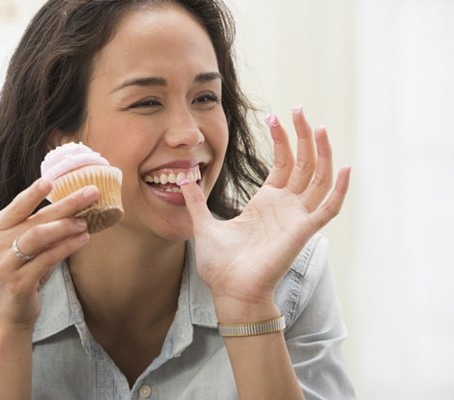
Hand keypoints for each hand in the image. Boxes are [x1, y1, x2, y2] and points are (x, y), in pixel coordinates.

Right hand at [0, 180, 98, 329]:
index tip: (53, 180)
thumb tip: (76, 206)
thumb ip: (40, 227)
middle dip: (66, 203)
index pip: (17, 205)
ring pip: (38, 236)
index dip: (34, 192)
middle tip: (91, 193)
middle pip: (35, 218)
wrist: (6, 314)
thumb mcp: (24, 247)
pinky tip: (83, 240)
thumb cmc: (21, 273)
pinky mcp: (17, 282)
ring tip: (86, 221)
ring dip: (66, 226)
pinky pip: (47, 259)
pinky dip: (67, 247)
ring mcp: (4, 264)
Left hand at [181, 108, 349, 319]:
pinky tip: (344, 167)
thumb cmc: (221, 264)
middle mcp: (285, 206)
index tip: (274, 118)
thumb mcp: (203, 224)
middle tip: (299, 109)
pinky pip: (328, 208)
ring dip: (321, 152)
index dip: (281, 140)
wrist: (229, 290)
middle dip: (302, 135)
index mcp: (265, 203)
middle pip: (302, 163)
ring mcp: (296, 217)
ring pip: (317, 178)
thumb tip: (179, 178)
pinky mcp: (302, 231)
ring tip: (318, 126)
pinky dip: (339, 190)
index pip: (282, 163)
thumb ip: (195, 201)